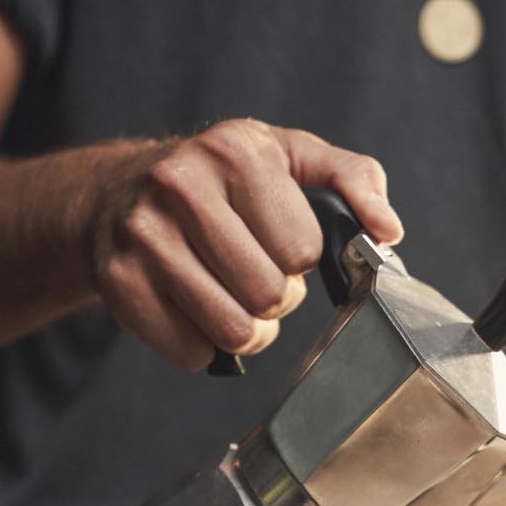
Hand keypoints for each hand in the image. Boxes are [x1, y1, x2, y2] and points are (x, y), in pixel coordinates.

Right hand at [89, 120, 402, 369]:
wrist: (118, 193)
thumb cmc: (223, 180)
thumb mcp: (293, 157)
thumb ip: (354, 181)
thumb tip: (387, 231)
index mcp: (236, 152)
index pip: (303, 250)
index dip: (301, 257)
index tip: (279, 240)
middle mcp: (180, 187)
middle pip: (269, 296)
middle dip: (276, 297)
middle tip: (257, 274)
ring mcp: (142, 236)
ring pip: (233, 331)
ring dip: (246, 328)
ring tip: (232, 296)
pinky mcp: (118, 283)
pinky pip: (191, 352)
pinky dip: (202, 345)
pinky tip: (192, 307)